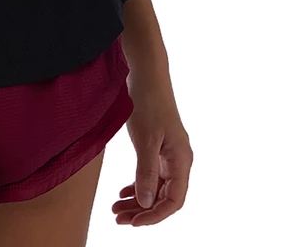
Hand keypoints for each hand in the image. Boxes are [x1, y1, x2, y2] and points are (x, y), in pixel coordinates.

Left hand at [112, 70, 191, 225]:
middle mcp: (178, 160)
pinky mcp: (157, 147)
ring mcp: (168, 154)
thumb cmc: (149, 102)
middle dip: (142, 211)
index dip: (155, 215)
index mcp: (181, 160)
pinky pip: (150, 174)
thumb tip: (146, 203)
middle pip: (163, 197)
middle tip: (119, 219)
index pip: (174, 200)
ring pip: (154, 187)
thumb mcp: (145, 139)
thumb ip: (146, 171)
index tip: (134, 222)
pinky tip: (122, 192)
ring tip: (116, 209)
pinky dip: (137, 184)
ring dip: (137, 200)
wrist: (146, 74)